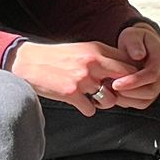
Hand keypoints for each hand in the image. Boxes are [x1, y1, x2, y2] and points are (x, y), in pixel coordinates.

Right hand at [9, 40, 130, 116]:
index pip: (129, 65)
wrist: (28, 62)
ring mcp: (82, 79)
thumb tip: (124, 69)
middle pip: (125, 82)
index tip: (124, 83)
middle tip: (113, 94)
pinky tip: (78, 102)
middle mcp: (92, 63)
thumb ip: (102, 56)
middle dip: (122, 92)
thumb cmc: (56, 57)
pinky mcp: (71, 93)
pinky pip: (91, 110)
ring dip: (103, 103)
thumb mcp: (82, 49)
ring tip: (92, 98)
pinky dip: (86, 109)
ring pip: (110, 100)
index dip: (131, 77)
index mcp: (96, 50)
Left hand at [109, 24, 159, 109]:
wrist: (138, 44)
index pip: (152, 75)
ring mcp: (159, 83)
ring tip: (110, 90)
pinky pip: (142, 102)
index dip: (134, 81)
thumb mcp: (132, 35)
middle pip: (151, 91)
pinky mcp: (151, 91)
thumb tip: (138, 55)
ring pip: (146, 100)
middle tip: (110, 88)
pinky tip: (115, 93)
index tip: (115, 84)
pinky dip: (128, 101)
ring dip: (127, 99)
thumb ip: (134, 43)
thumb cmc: (134, 39)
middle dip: (129, 92)